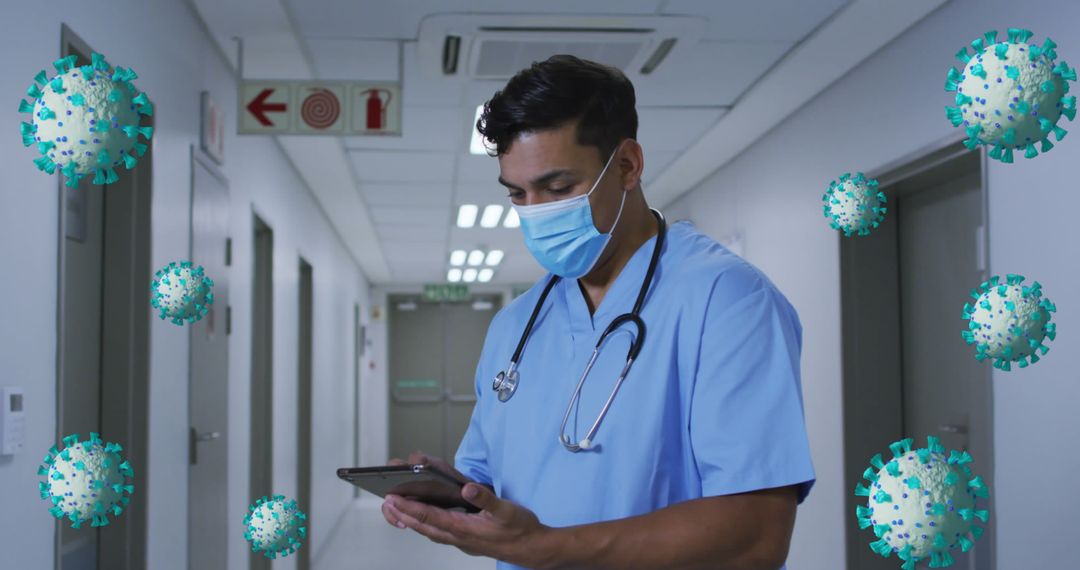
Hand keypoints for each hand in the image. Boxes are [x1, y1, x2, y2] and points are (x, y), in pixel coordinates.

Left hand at [381, 451, 555, 567]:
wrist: (533, 550)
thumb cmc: (521, 529)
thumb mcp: (507, 510)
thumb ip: (486, 498)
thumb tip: (466, 488)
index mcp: (464, 528)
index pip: (429, 517)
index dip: (409, 508)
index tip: (393, 499)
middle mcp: (459, 537)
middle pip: (424, 526)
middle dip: (403, 515)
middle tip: (386, 504)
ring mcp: (462, 541)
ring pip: (430, 531)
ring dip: (412, 522)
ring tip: (397, 512)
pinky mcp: (467, 540)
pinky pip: (440, 533)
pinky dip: (427, 526)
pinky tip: (425, 521)